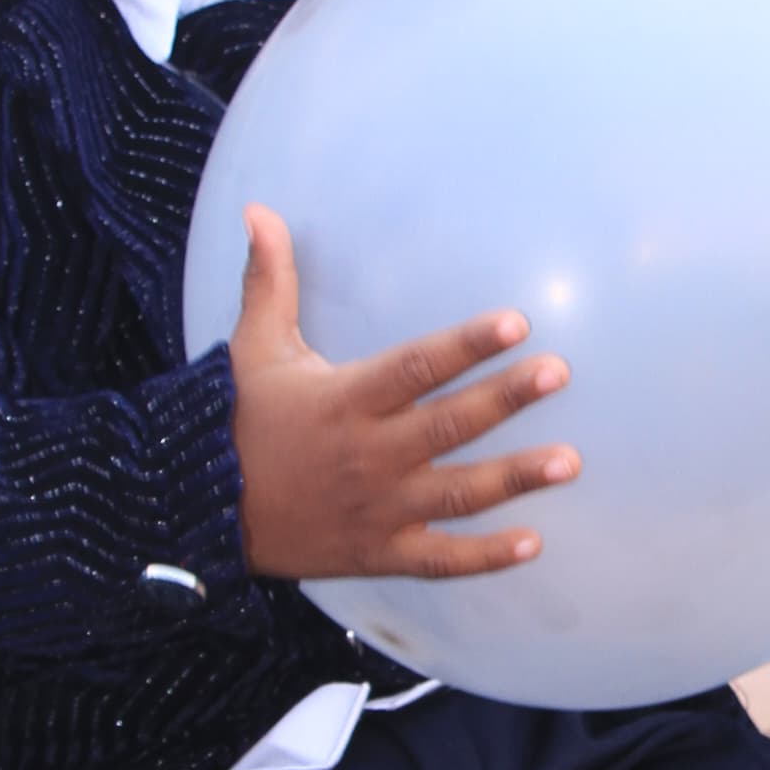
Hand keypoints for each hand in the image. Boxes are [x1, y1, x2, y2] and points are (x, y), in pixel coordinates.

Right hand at [228, 205, 576, 581]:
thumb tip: (258, 210)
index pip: (415, 366)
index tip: (516, 323)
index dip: (466, 345)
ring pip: (456, 494)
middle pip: (448, 425)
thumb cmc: (239, 420)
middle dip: (505, 399)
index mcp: (346, 400)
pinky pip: (439, 559)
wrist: (199, 510)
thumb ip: (270, 279)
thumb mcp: (253, 346)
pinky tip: (533, 542)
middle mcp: (368, 455)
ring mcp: (378, 509)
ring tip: (570, 460)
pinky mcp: (378, 553)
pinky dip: (485, 557)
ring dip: (514, 478)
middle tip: (559, 373)